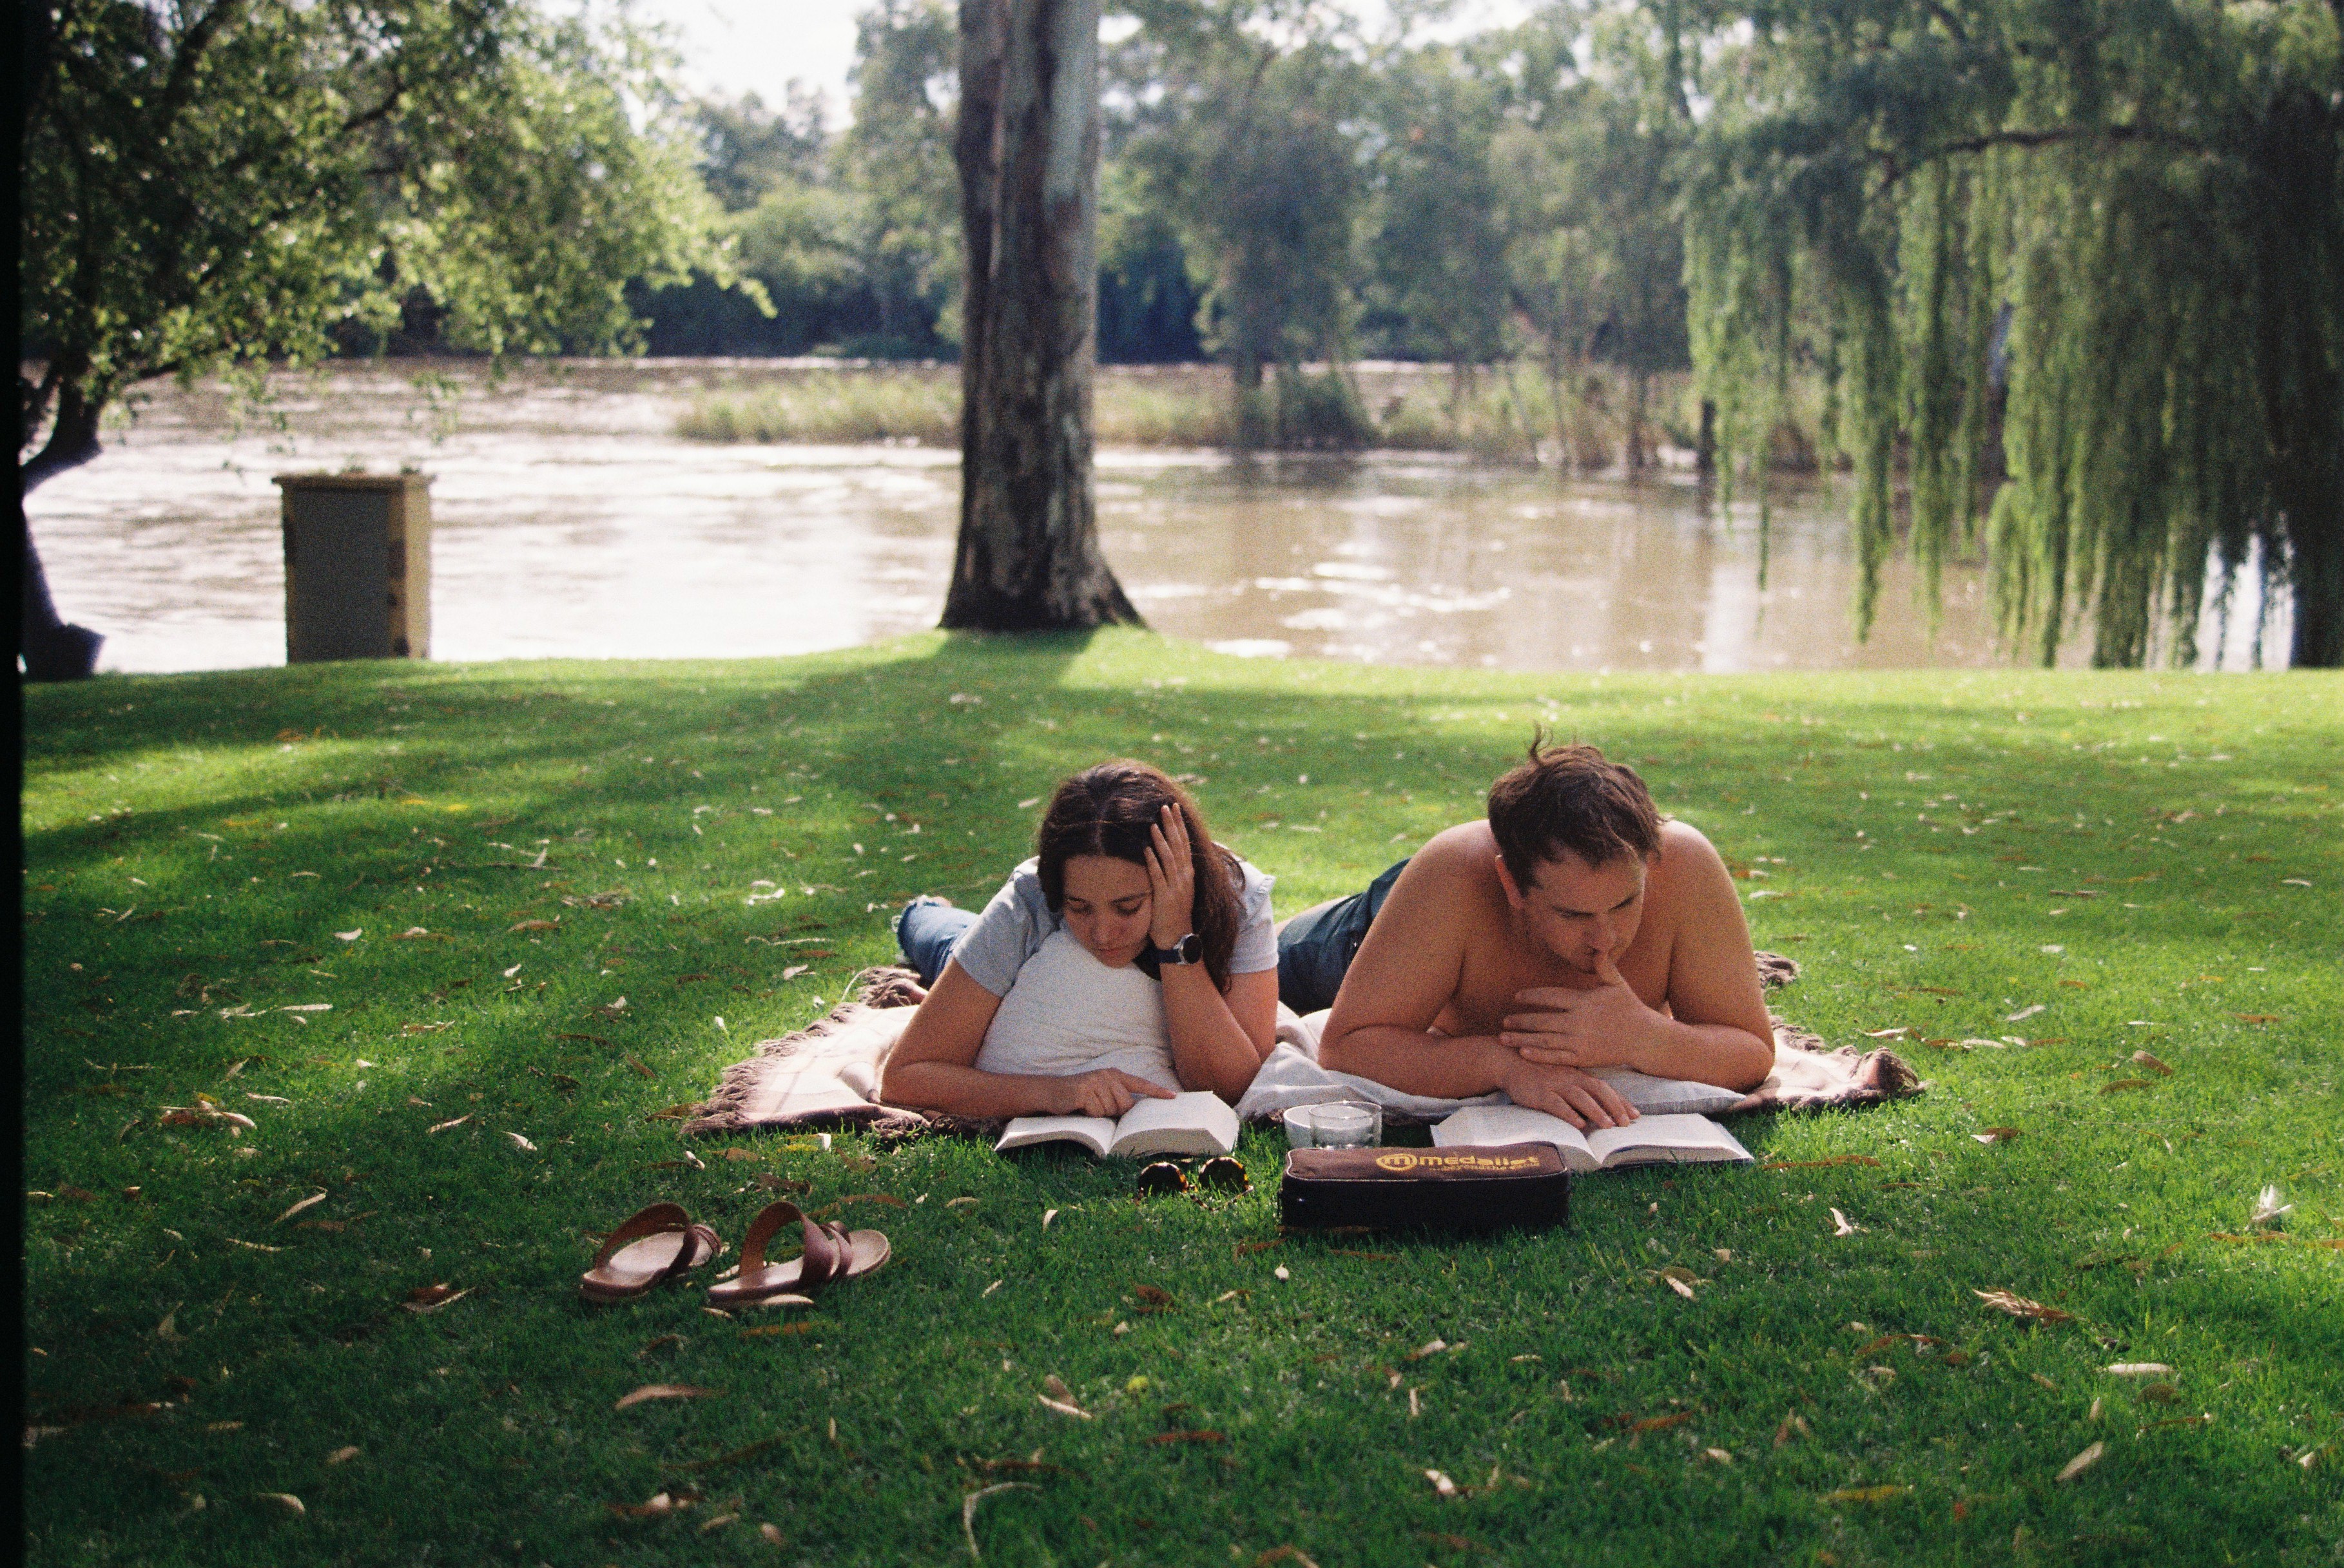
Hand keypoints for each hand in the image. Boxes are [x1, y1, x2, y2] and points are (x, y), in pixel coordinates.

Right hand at [1053, 1069, 1178, 1118]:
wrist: (1053, 1091)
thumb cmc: (1081, 1096)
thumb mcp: (1102, 1093)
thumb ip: (1118, 1097)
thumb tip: (1133, 1110)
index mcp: (1114, 1075)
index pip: (1140, 1083)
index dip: (1157, 1091)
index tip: (1173, 1096)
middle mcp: (1107, 1075)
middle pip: (1126, 1104)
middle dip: (1115, 1112)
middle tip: (1098, 1107)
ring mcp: (1095, 1082)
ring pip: (1111, 1110)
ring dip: (1100, 1113)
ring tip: (1088, 1105)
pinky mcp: (1084, 1091)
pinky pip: (1097, 1112)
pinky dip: (1090, 1114)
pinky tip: (1081, 1107)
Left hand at [1144, 803, 1197, 950]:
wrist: (1178, 938)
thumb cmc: (1175, 914)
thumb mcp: (1179, 889)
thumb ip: (1175, 872)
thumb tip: (1168, 854)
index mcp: (1188, 873)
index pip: (1184, 843)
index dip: (1179, 825)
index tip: (1174, 808)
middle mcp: (1184, 877)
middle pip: (1179, 846)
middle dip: (1172, 825)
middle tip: (1165, 807)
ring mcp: (1175, 887)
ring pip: (1169, 858)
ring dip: (1161, 840)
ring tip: (1154, 823)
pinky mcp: (1165, 897)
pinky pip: (1158, 876)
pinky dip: (1152, 862)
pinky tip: (1145, 849)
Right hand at [1497, 1056, 1638, 1129]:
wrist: (1509, 1061)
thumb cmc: (1538, 1070)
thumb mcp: (1562, 1074)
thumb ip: (1579, 1087)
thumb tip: (1599, 1106)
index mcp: (1578, 1073)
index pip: (1605, 1087)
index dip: (1621, 1101)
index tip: (1636, 1115)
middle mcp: (1570, 1077)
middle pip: (1598, 1090)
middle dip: (1615, 1107)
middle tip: (1627, 1123)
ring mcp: (1555, 1084)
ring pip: (1580, 1097)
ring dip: (1597, 1112)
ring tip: (1609, 1126)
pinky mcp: (1539, 1092)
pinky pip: (1556, 1103)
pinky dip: (1569, 1114)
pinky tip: (1579, 1124)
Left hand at [1500, 953, 1653, 1070]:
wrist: (1646, 1039)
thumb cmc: (1630, 1008)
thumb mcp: (1617, 984)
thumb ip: (1604, 966)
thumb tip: (1598, 946)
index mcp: (1584, 1001)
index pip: (1551, 996)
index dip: (1532, 996)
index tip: (1517, 997)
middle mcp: (1579, 1022)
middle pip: (1542, 1020)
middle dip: (1520, 1020)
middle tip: (1504, 1020)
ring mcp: (1580, 1041)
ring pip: (1544, 1040)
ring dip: (1521, 1039)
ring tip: (1503, 1038)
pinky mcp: (1584, 1058)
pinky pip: (1556, 1057)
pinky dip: (1538, 1056)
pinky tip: (1522, 1053)